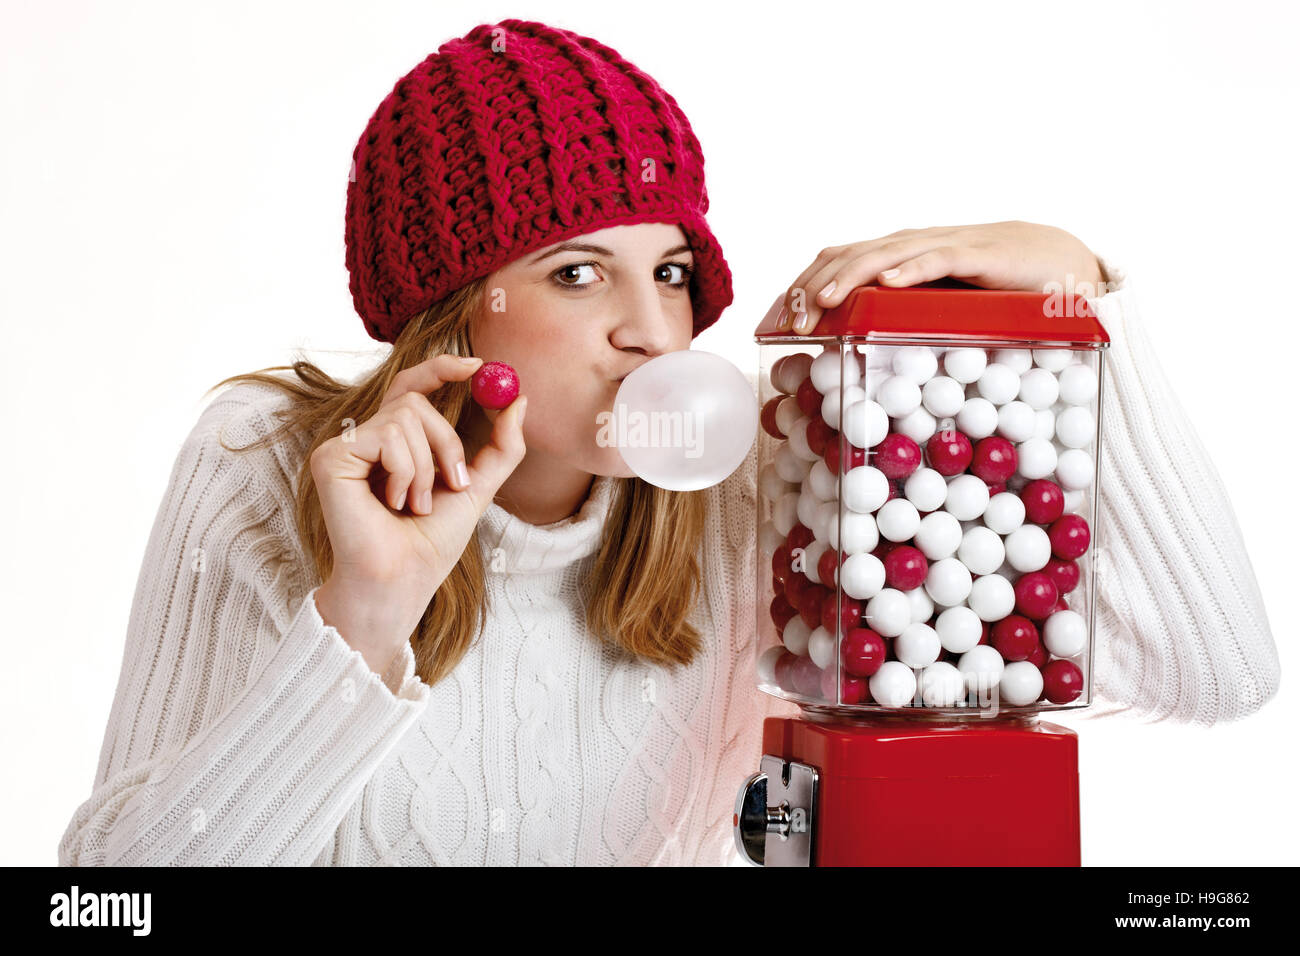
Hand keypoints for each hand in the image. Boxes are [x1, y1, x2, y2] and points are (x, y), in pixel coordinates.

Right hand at [310, 353, 527, 674]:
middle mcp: (363, 439)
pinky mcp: (331, 457)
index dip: (440, 368)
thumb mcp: (476, 488)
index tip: (479, 365)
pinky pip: (387, 435)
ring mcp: (343, 446)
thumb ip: (501, 448)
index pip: (411, 387)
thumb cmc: (429, 544)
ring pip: (406, 417)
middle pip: (415, 398)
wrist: (402, 582)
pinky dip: (406, 472)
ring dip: (426, 468)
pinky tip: (392, 504)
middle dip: (447, 441)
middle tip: (455, 481)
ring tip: (414, 506)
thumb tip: (521, 400)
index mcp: (391, 442)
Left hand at [777, 220, 1104, 334]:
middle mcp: (911, 245)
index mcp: (896, 256)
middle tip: (789, 322)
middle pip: (848, 255)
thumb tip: (853, 358)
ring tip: (821, 301)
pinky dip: (910, 268)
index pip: (835, 261)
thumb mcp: (933, 307)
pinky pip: (938, 258)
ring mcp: (943, 245)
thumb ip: (898, 321)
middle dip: (813, 287)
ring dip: (848, 276)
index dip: (801, 286)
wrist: (1057, 261)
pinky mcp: (978, 254)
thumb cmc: (990, 288)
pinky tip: (888, 283)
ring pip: (884, 254)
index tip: (774, 323)